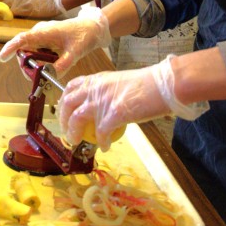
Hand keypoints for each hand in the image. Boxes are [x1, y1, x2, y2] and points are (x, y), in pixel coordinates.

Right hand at [0, 5, 110, 76]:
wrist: (92, 27)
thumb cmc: (83, 35)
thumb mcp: (75, 52)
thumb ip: (62, 65)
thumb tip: (50, 76)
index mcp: (45, 32)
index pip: (23, 39)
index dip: (11, 48)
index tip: (3, 58)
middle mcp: (39, 32)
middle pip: (23, 49)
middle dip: (26, 64)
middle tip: (36, 77)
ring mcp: (41, 35)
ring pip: (29, 51)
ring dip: (34, 63)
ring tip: (46, 71)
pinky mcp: (44, 39)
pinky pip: (36, 51)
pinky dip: (39, 60)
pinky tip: (51, 63)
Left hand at [57, 55, 208, 150]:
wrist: (163, 85)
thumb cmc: (147, 84)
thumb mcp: (119, 82)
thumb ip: (106, 91)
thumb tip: (101, 105)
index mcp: (96, 79)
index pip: (71, 87)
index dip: (63, 101)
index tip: (63, 112)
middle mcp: (95, 88)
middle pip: (68, 103)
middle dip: (63, 119)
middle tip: (66, 131)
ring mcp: (103, 101)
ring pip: (77, 118)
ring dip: (73, 132)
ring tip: (76, 142)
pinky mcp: (114, 114)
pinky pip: (101, 132)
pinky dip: (102, 142)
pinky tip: (105, 147)